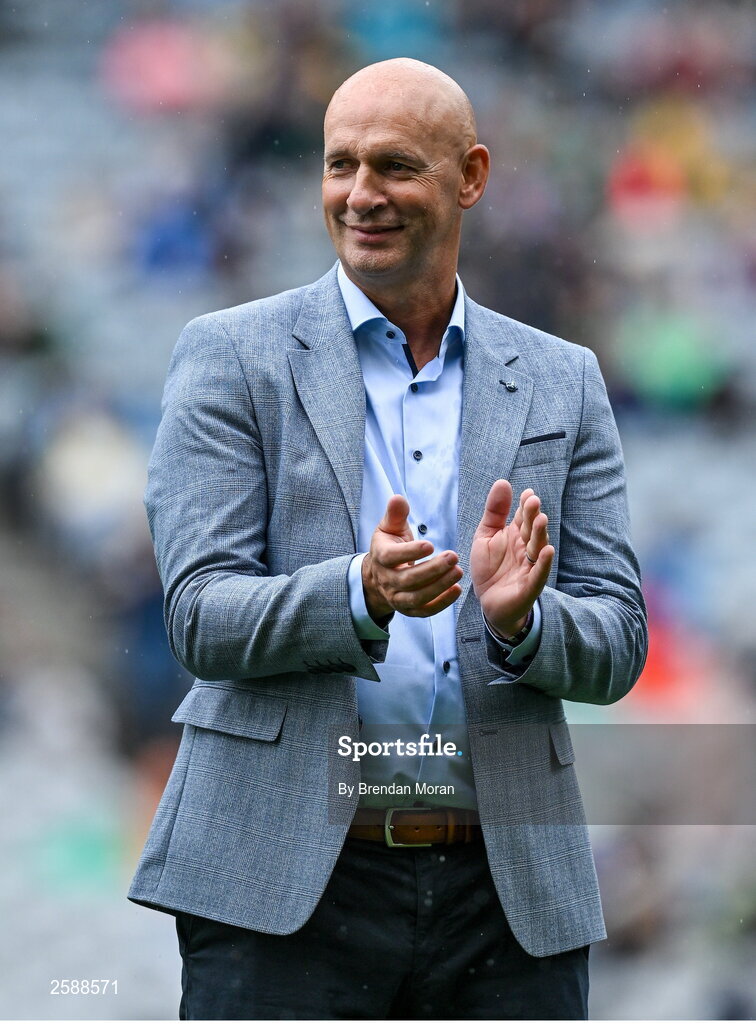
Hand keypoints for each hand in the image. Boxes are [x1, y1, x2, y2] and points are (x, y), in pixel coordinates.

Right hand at [362, 495, 463, 620]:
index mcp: (381, 557)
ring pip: (417, 597)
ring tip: (458, 572)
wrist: (378, 577)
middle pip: (408, 580)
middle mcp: (387, 580)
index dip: (410, 552)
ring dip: (438, 586)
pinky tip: (456, 590)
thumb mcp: (389, 528)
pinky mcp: (409, 610)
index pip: (392, 557)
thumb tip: (398, 498)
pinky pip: (424, 610)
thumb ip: (395, 514)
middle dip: (432, 569)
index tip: (430, 545)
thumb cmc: (390, 547)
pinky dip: (440, 603)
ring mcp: (397, 598)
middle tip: (453, 557)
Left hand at [470, 480, 553, 637]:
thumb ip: (494, 512)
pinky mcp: (529, 586)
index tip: (527, 493)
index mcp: (516, 535)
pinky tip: (547, 551)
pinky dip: (543, 563)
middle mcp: (526, 549)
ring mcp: (529, 567)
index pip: (523, 518)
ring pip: (537, 549)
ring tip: (541, 520)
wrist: (488, 602)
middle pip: (531, 531)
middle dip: (533, 516)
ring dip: (540, 535)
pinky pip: (538, 574)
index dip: (526, 506)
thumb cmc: (489, 567)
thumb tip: (503, 482)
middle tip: (533, 502)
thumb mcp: (486, 536)